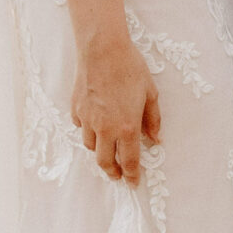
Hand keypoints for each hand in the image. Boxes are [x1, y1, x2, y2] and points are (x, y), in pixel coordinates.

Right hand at [72, 29, 160, 181]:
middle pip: (105, 161)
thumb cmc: (130, 68)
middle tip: (118, 175)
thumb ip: (153, 120)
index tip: (133, 183)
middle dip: (112, 172)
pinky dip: (88, 130)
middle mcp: (105, 128)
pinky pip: (81, 127)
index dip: (132, 175)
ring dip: (99, 150)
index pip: (130, 160)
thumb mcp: (150, 94)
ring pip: (90, 146)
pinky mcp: (76, 109)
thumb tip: (156, 139)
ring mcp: (88, 120)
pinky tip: (94, 124)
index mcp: (127, 127)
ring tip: (106, 148)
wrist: (102, 49)